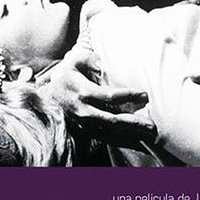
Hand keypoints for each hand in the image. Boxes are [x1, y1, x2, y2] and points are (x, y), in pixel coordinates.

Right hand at [39, 47, 156, 144]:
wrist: (47, 96)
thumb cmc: (66, 75)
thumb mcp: (75, 61)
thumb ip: (91, 59)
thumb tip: (105, 64)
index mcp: (83, 92)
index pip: (110, 95)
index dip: (129, 95)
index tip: (145, 95)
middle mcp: (84, 110)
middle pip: (113, 119)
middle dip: (134, 122)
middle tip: (152, 123)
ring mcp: (84, 123)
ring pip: (110, 131)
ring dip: (130, 133)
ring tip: (149, 133)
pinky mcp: (85, 129)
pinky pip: (106, 137)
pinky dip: (122, 139)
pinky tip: (136, 139)